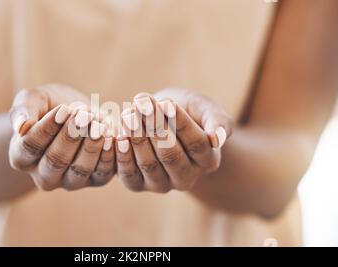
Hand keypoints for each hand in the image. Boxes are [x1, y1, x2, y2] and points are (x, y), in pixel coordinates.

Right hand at [9, 84, 115, 190]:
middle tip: (83, 115)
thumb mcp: (33, 100)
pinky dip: (107, 155)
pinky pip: (102, 173)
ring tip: (98, 124)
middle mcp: (43, 176)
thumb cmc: (48, 105)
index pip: (31, 146)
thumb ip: (23, 109)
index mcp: (21, 157)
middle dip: (71, 136)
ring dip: (90, 145)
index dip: (47, 128)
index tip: (63, 109)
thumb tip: (20, 126)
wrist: (76, 113)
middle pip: (55, 161)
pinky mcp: (95, 180)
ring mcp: (69, 181)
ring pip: (79, 169)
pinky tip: (110, 136)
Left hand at [115, 89, 232, 192]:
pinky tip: (119, 134)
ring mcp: (161, 184)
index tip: (166, 103)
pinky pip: (129, 175)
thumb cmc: (189, 112)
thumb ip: (218, 121)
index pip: (196, 143)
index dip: (180, 123)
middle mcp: (186, 178)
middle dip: (155, 127)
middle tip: (143, 104)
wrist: (162, 121)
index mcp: (208, 161)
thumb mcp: (206, 109)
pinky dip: (123, 155)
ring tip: (129, 114)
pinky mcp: (137, 185)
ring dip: (137, 136)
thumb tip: (218, 139)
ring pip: (149, 164)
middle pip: (171, 155)